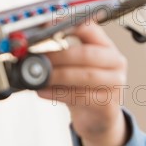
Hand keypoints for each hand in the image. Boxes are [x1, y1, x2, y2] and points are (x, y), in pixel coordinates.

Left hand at [36, 21, 128, 145]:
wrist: (98, 120)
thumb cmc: (83, 90)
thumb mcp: (75, 69)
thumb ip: (61, 57)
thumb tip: (30, 50)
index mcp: (106, 47)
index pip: (90, 29)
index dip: (69, 25)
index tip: (47, 25)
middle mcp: (115, 62)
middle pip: (87, 54)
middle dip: (59, 56)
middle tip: (36, 58)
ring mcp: (115, 83)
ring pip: (85, 76)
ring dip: (57, 75)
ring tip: (37, 77)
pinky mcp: (108, 104)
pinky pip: (81, 96)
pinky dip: (57, 93)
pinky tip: (42, 91)